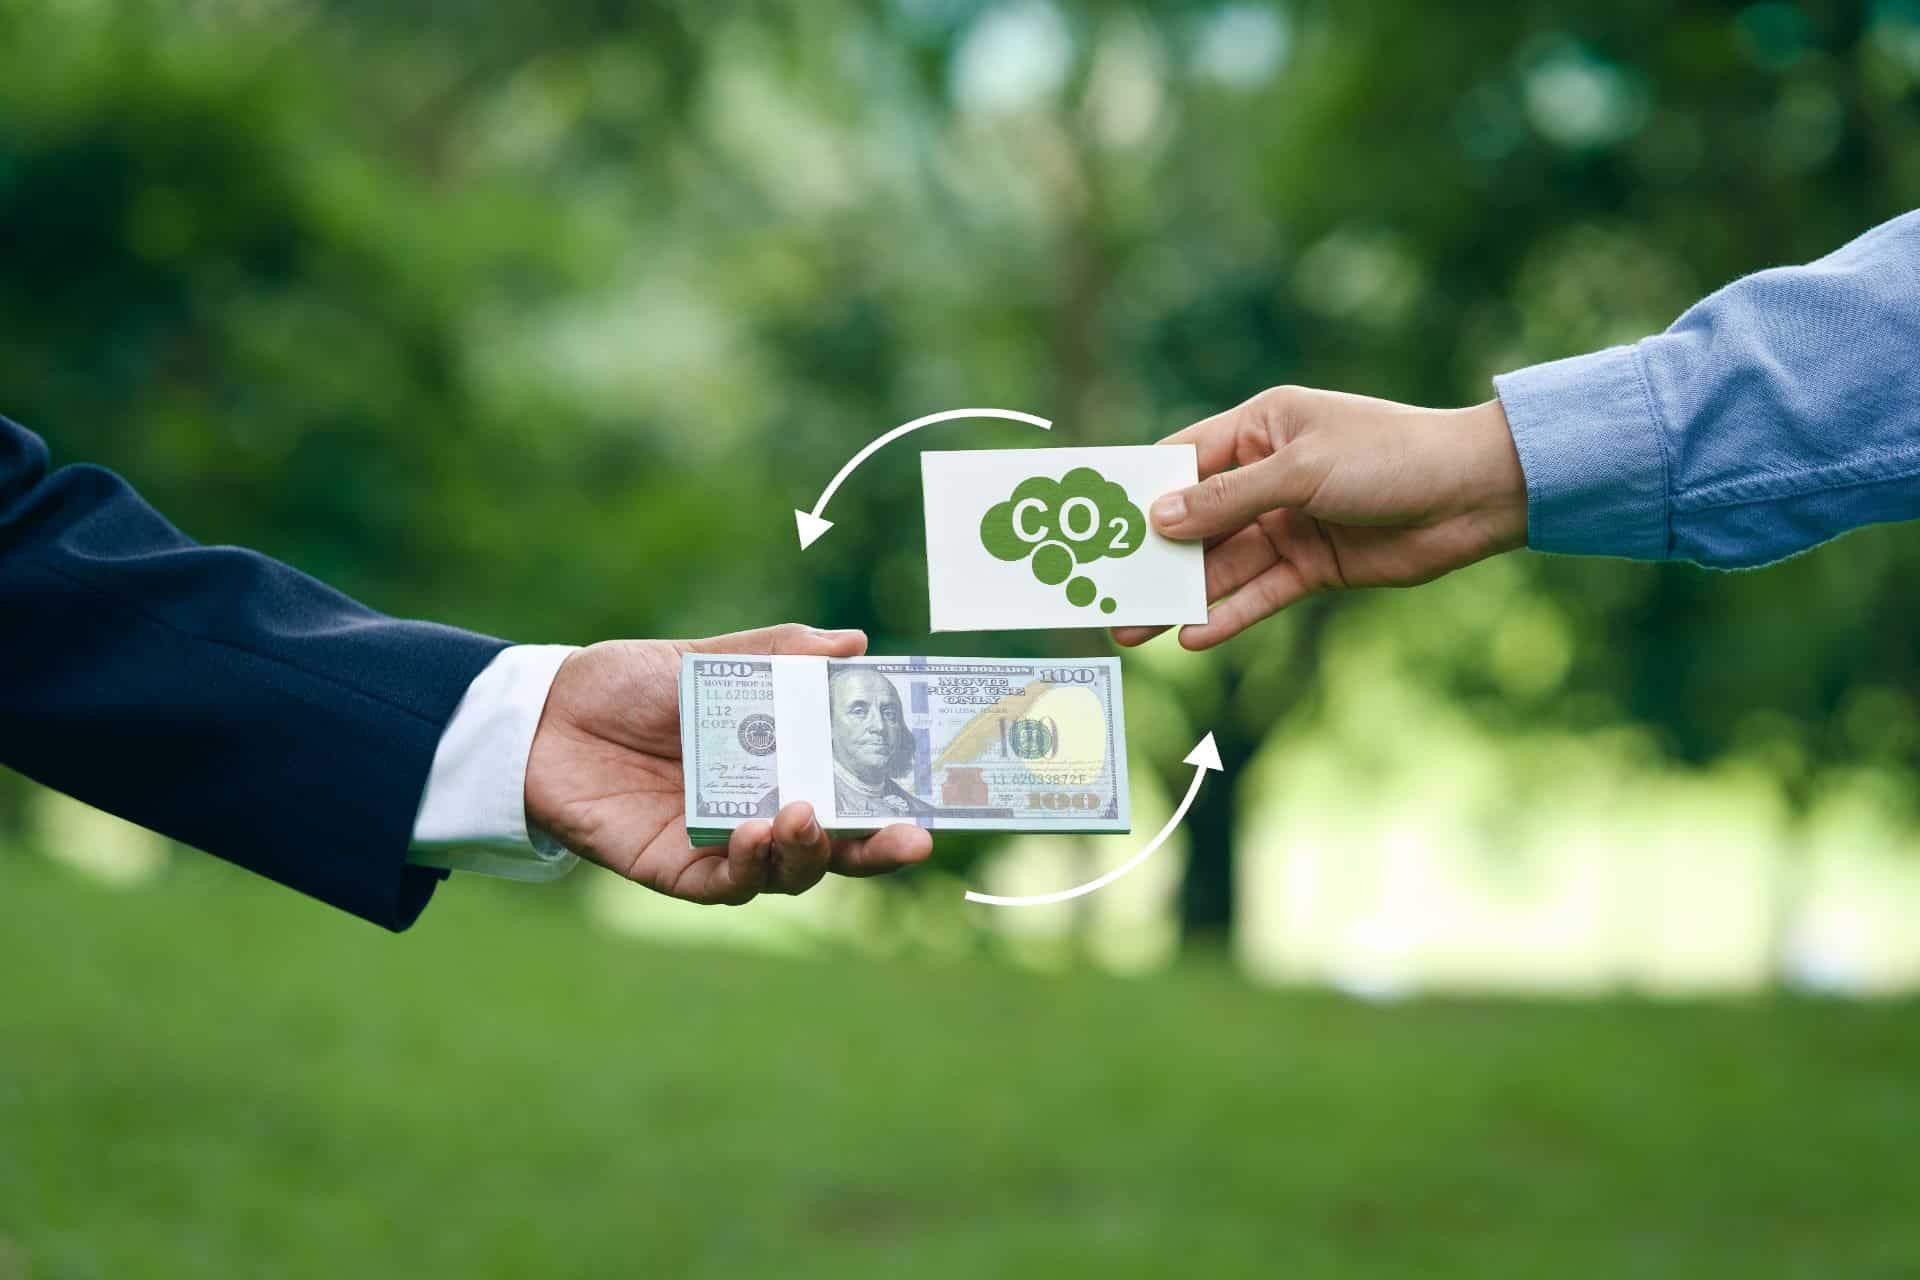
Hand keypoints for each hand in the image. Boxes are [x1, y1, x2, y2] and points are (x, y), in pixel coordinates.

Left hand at [523, 624, 931, 903]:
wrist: (541, 714)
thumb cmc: (627, 684)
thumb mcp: (708, 658)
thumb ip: (778, 654)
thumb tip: (855, 643)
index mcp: (779, 766)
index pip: (853, 796)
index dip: (895, 807)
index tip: (935, 804)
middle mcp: (758, 813)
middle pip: (835, 849)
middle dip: (877, 850)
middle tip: (912, 839)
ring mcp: (718, 846)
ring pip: (785, 873)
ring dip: (808, 852)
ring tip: (806, 813)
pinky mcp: (671, 869)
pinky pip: (721, 885)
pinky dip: (746, 866)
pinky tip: (754, 833)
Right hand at [1113, 387, 1527, 650]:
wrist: (1476, 492)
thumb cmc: (1391, 456)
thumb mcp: (1301, 472)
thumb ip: (1227, 499)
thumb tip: (1157, 519)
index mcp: (1260, 428)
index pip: (1181, 460)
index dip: (1137, 492)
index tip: (1090, 522)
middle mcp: (1268, 474)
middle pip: (1194, 521)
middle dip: (1150, 556)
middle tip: (1102, 589)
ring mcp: (1290, 522)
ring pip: (1221, 564)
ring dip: (1179, 596)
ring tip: (1131, 627)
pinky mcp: (1314, 565)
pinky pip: (1259, 592)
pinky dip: (1228, 614)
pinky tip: (1192, 636)